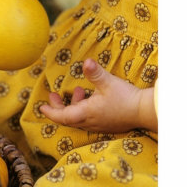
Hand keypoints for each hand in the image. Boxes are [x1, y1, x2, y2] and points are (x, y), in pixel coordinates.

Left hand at [40, 58, 156, 132]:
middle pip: (68, 118)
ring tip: (78, 91)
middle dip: (59, 107)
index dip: (51, 112)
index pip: (62, 116)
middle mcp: (90, 122)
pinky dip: (84, 108)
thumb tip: (86, 61)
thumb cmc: (125, 98)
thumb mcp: (108, 82)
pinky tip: (91, 98)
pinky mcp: (107, 123)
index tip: (41, 107)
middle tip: (54, 96)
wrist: (144, 111)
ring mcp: (99, 124)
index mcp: (87, 113)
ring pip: (79, 118)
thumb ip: (95, 72)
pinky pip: (89, 118)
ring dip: (74, 105)